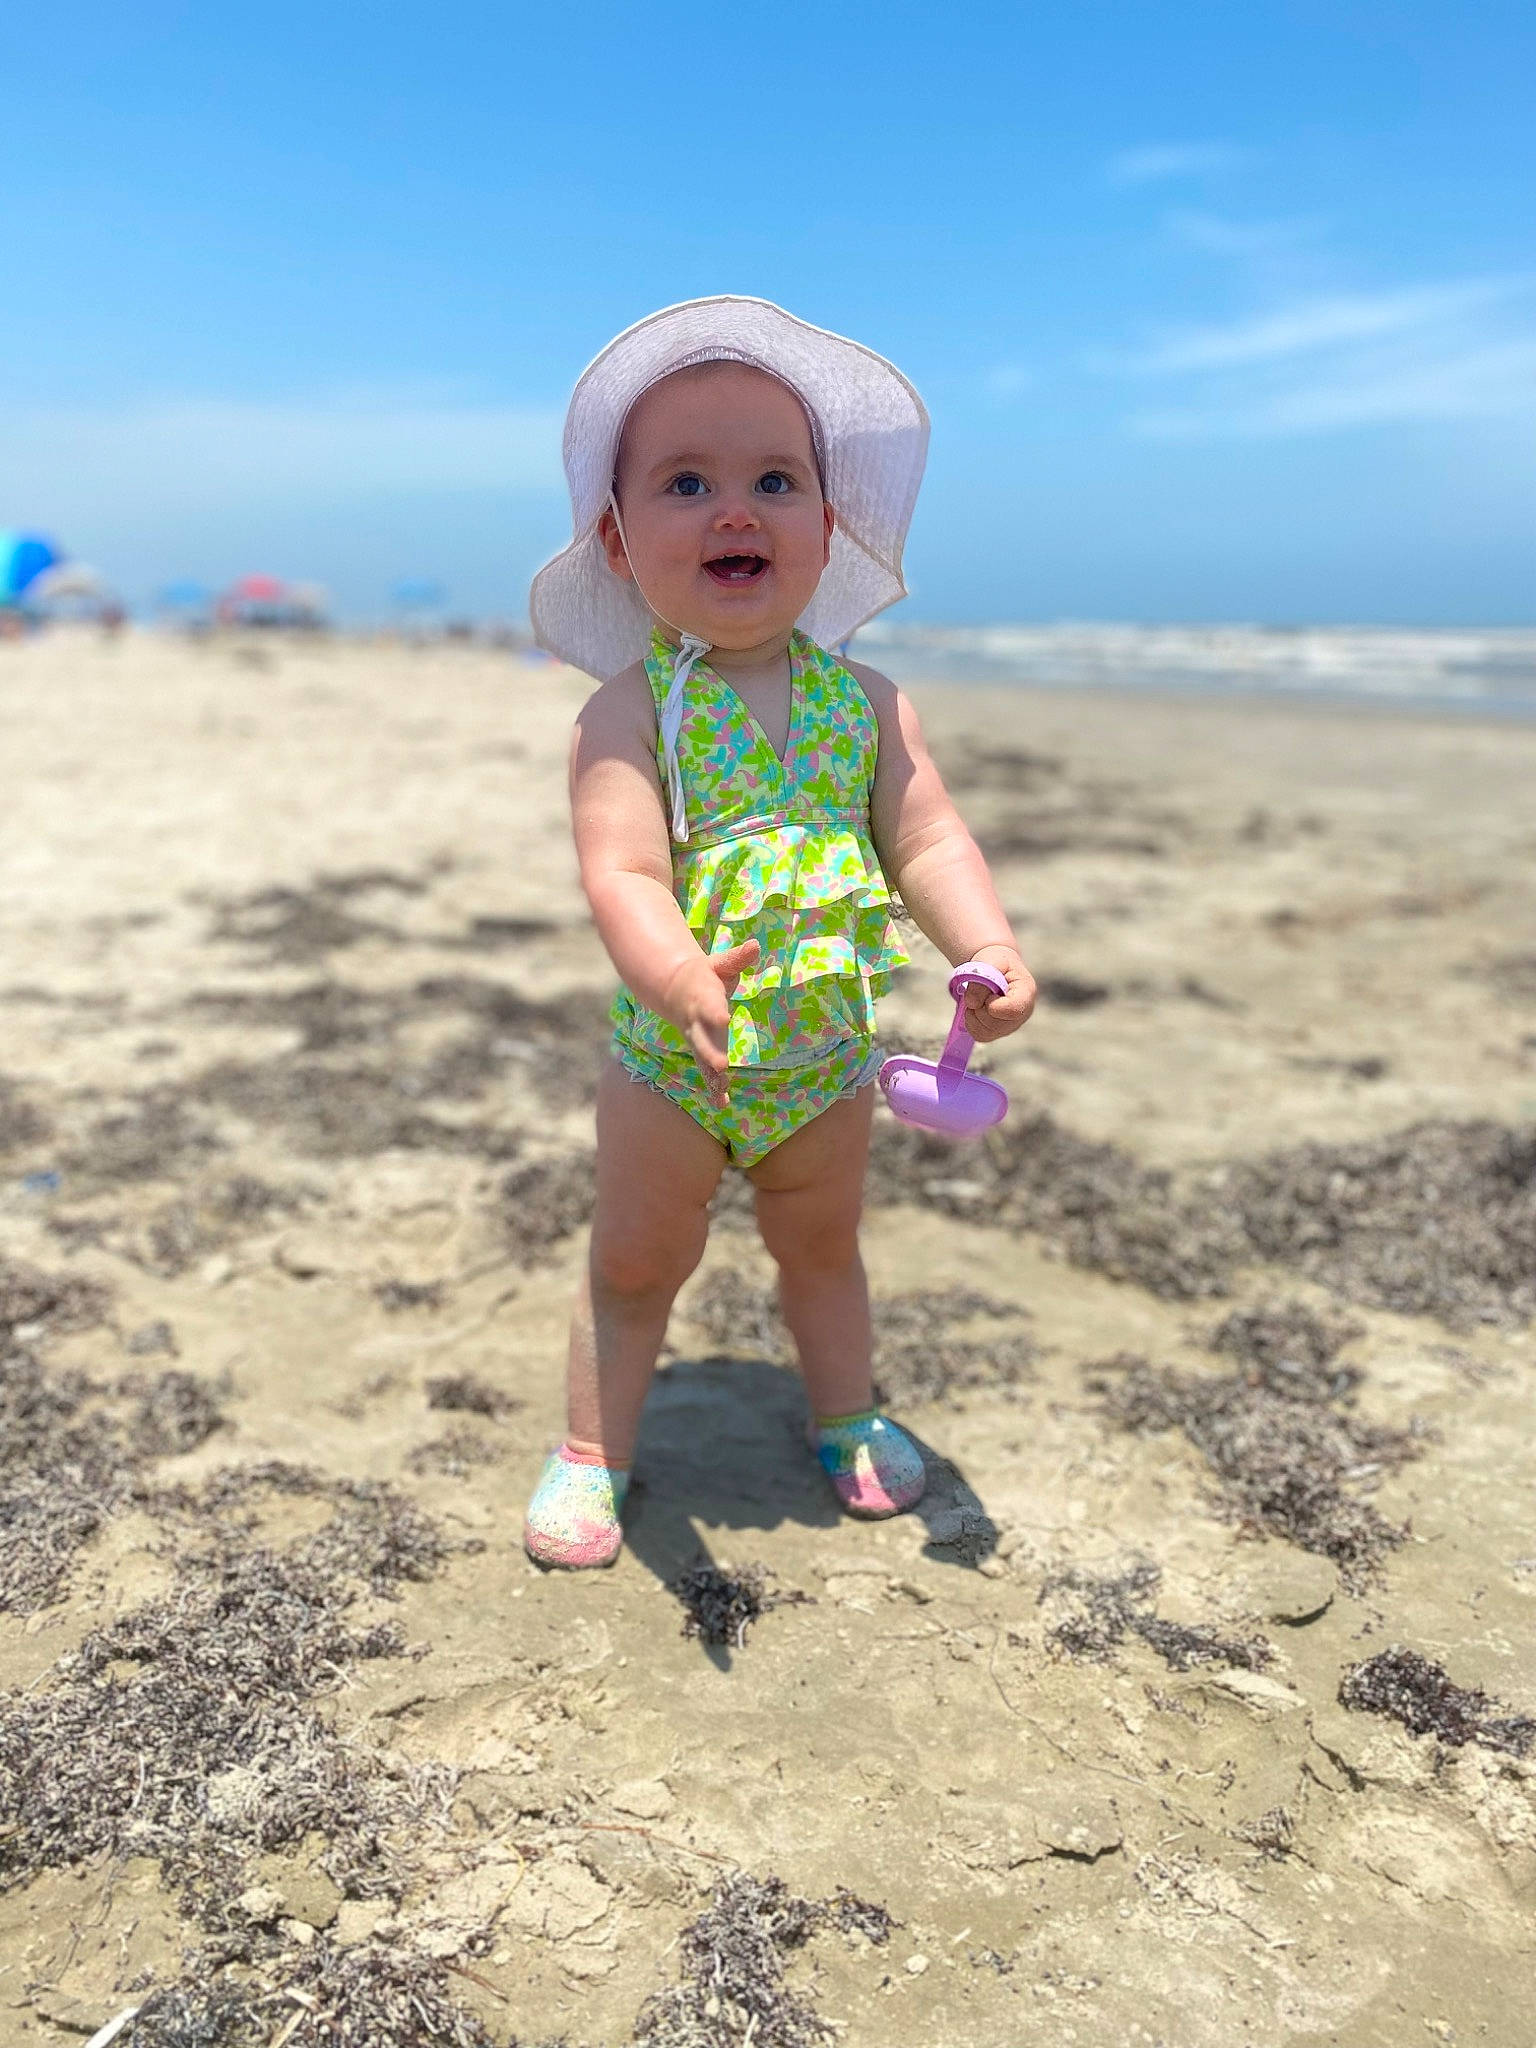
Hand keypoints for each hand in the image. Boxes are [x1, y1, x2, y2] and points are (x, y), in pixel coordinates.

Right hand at [664, 940, 759, 1102]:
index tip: (724, 1019)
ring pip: (702, 1060)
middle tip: (721, 1065)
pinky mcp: (700, 1050)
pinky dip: (712, 1086)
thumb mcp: (719, 963)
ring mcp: (697, 1039)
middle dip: (710, 1053)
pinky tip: (721, 1102)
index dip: (715, 1013)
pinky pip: (705, 1071)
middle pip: (702, 1040)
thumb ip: (737, 958)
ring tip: (721, 1092)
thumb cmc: (704, 975)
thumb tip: (756, 945)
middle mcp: (697, 1023)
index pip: (709, 1007)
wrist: (674, 989)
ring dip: (712, 1076)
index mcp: (702, 999)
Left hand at [962, 944, 1035, 1041]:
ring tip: (977, 999)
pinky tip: (975, 1009)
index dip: (994, 1005)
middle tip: (979, 991)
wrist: (995, 967)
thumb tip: (972, 1003)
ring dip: (973, 1014)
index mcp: (1027, 992)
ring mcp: (1011, 1025)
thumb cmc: (996, 962)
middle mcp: (1023, 1013)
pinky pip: (979, 1036)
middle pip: (996, 1024)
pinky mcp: (998, 1032)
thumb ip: (981, 978)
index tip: (988, 994)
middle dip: (980, 1007)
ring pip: (986, 1032)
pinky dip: (971, 1023)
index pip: (1013, 1009)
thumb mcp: (990, 961)